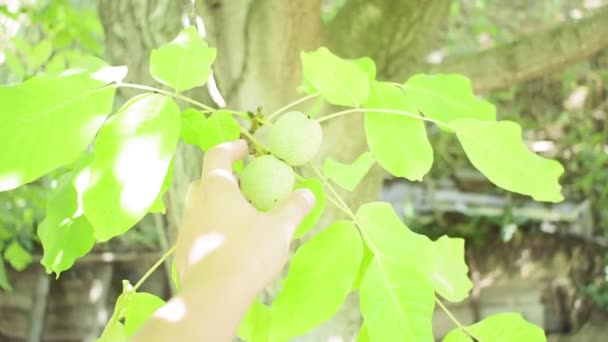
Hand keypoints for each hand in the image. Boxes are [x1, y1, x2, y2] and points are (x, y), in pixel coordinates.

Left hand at [174, 139, 314, 293]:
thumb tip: (307, 194)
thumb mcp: (279, 228)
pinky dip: (213, 231)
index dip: (231, 148)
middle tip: (246, 187)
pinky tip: (231, 246)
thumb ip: (294, 208)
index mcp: (215, 189)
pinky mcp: (183, 254)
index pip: (217, 155)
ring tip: (242, 219)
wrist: (214, 296)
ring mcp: (186, 230)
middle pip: (205, 181)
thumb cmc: (248, 253)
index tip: (246, 149)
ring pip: (200, 209)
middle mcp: (195, 204)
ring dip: (218, 207)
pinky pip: (198, 233)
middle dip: (224, 180)